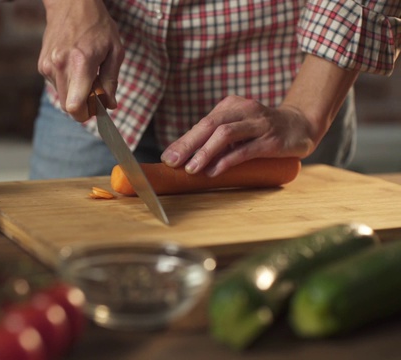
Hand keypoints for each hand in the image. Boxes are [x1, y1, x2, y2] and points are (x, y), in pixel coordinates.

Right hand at [38, 0, 123, 120]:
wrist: (70, 4)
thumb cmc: (97, 25)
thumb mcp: (115, 50)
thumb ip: (112, 81)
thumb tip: (110, 105)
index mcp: (81, 63)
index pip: (74, 106)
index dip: (86, 114)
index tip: (96, 107)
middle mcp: (60, 66)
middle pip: (67, 107)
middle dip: (83, 106)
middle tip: (95, 90)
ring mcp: (47, 66)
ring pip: (62, 97)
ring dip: (75, 93)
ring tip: (85, 72)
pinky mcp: (42, 65)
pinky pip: (56, 85)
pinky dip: (67, 83)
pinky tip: (74, 66)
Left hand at [160, 95, 315, 176]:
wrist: (301, 126)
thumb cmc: (261, 131)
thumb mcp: (237, 129)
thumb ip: (214, 139)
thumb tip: (183, 158)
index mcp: (230, 106)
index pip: (201, 124)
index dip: (182, 141)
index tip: (167, 158)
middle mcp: (244, 110)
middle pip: (209, 126)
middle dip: (188, 145)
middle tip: (172, 162)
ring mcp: (259, 124)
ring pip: (225, 134)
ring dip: (205, 152)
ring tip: (191, 169)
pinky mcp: (271, 140)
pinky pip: (245, 149)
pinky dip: (227, 160)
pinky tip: (214, 171)